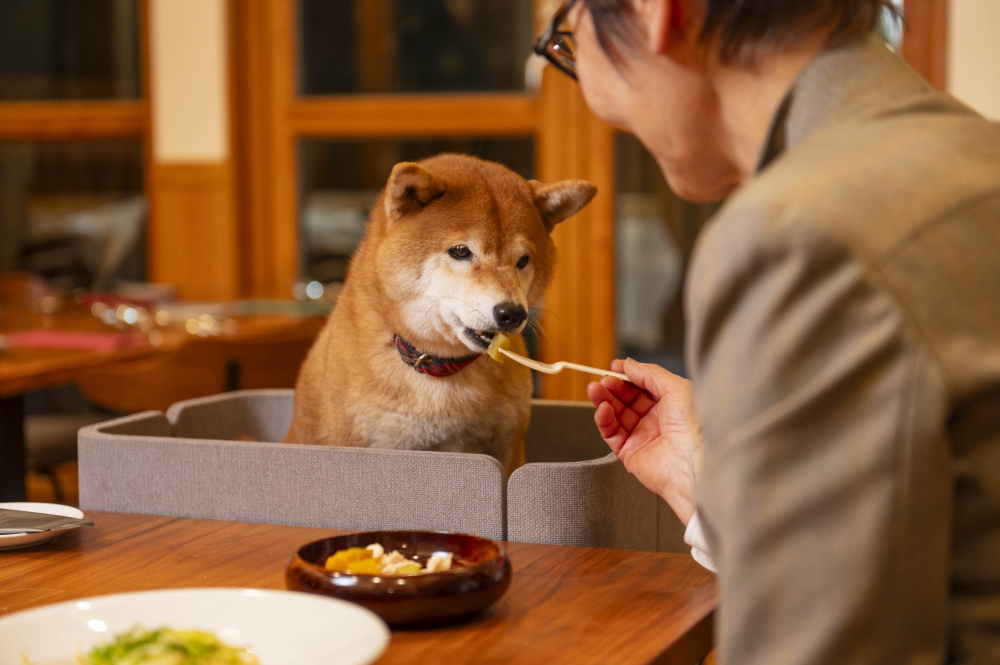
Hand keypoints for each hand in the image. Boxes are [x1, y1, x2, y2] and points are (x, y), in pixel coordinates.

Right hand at [587, 359, 703, 525]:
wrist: (690, 464)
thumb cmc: (693, 428)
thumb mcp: (677, 388)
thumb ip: (650, 373)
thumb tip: (628, 364)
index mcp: (671, 404)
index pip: (643, 386)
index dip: (628, 376)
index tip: (614, 367)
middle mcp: (656, 420)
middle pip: (627, 399)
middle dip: (613, 387)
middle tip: (603, 379)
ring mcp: (642, 436)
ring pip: (616, 414)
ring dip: (604, 400)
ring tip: (595, 389)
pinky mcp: (629, 453)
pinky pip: (611, 433)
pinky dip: (603, 419)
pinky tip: (602, 408)